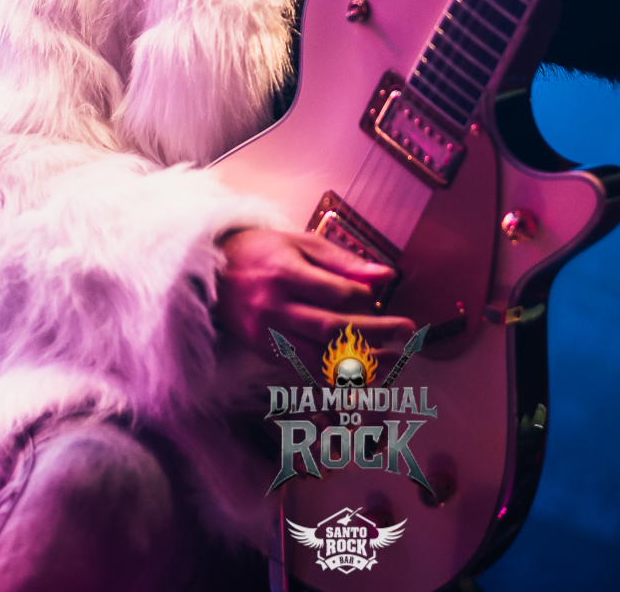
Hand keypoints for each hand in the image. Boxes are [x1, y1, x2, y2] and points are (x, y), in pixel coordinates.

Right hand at [214, 228, 417, 360]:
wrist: (212, 273)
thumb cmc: (263, 252)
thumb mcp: (302, 243)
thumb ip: (345, 261)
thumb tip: (387, 275)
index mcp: (285, 274)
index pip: (336, 294)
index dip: (363, 298)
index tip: (376, 297)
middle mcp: (274, 309)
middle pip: (333, 329)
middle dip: (375, 334)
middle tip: (407, 332)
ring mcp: (268, 335)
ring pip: (319, 359)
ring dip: (360, 364)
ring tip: (393, 360)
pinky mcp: (266, 352)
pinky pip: (304, 371)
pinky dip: (334, 376)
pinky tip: (361, 375)